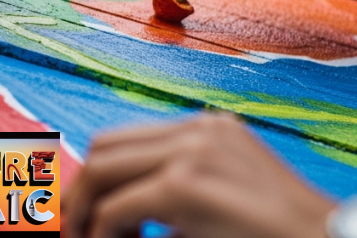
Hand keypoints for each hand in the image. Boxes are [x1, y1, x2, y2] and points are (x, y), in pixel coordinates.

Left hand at [63, 112, 332, 237]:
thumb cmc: (283, 237)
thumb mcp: (224, 202)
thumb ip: (175, 197)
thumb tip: (113, 216)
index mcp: (209, 130)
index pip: (127, 141)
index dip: (95, 178)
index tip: (82, 210)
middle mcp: (199, 131)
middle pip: (106, 147)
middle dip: (80, 191)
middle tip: (73, 229)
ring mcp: (193, 152)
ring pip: (101, 170)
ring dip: (84, 211)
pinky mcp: (186, 186)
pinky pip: (117, 209)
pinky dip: (102, 232)